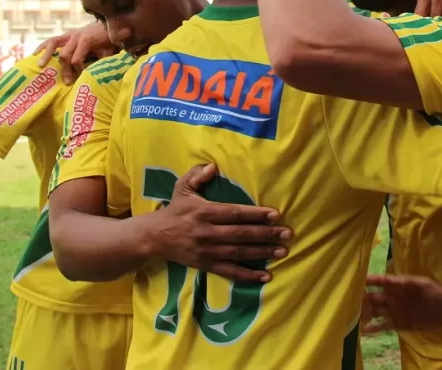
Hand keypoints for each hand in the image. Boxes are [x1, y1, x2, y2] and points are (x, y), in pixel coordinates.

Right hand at [36, 22, 115, 84]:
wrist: (108, 24)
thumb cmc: (108, 41)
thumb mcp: (108, 52)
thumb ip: (102, 62)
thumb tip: (96, 77)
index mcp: (86, 41)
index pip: (76, 59)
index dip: (78, 70)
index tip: (81, 78)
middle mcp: (75, 37)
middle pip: (65, 55)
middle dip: (65, 69)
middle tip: (66, 82)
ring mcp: (69, 34)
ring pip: (53, 44)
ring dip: (46, 55)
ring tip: (40, 66)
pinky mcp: (65, 35)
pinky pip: (51, 40)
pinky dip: (42, 47)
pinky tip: (34, 54)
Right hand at [147, 163, 293, 282]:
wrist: (154, 238)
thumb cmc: (174, 210)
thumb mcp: (182, 188)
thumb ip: (197, 175)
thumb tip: (213, 166)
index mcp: (204, 212)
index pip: (234, 213)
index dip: (255, 214)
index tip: (274, 214)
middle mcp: (208, 233)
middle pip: (241, 234)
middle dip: (266, 234)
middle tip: (287, 234)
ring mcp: (208, 251)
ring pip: (239, 253)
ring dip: (262, 253)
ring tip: (282, 251)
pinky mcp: (206, 266)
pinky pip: (230, 272)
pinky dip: (248, 275)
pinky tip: (265, 275)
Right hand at [361, 274, 441, 333]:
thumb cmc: (436, 293)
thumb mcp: (421, 284)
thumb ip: (404, 283)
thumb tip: (387, 279)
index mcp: (398, 284)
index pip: (379, 281)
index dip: (368, 281)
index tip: (355, 281)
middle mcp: (394, 297)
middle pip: (374, 298)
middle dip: (362, 299)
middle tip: (349, 302)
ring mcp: (396, 311)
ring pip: (377, 312)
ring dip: (366, 313)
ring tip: (353, 317)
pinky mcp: (400, 323)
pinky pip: (384, 325)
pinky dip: (375, 328)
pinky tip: (364, 330)